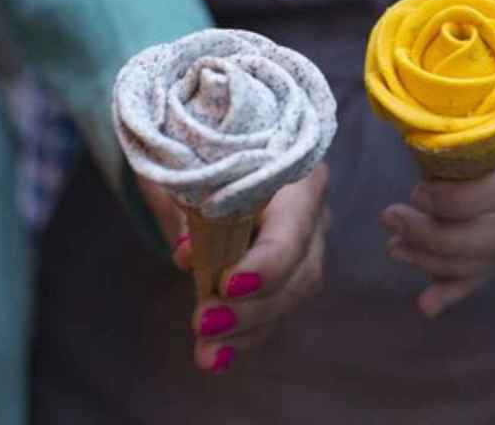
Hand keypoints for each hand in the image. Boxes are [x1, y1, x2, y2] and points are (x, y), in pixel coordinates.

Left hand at [138, 163, 329, 373]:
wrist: (211, 138)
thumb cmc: (198, 143)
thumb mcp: (183, 162)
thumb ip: (185, 202)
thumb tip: (188, 255)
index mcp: (294, 171)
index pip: (294, 225)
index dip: (267, 261)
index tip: (227, 285)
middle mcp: (311, 210)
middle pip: (300, 270)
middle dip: (254, 307)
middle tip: (204, 323)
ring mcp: (306, 243)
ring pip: (292, 296)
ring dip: (248, 329)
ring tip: (206, 353)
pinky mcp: (289, 269)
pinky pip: (276, 308)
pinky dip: (246, 335)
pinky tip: (215, 357)